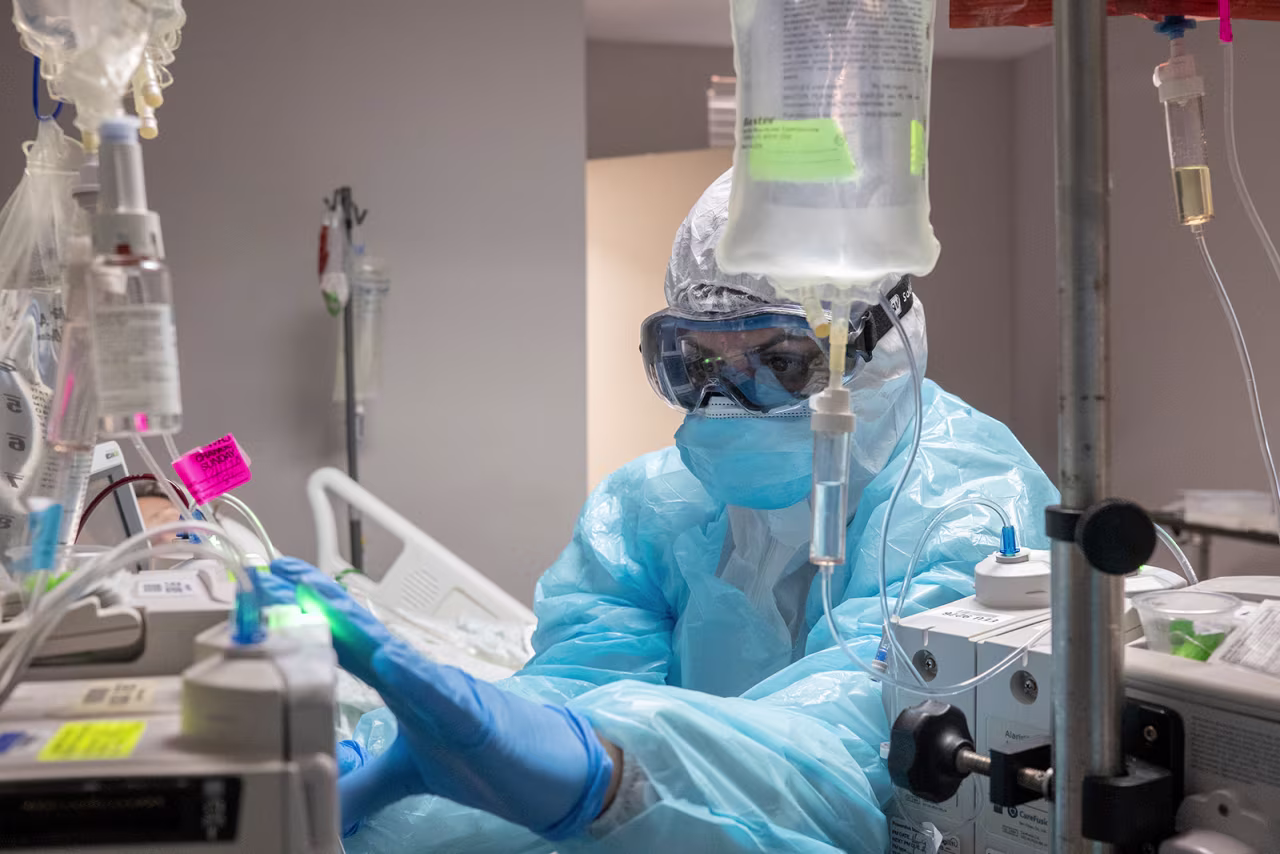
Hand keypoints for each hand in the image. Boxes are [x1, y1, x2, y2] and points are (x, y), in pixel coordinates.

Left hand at [266, 558, 615, 840]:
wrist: (551, 771)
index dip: (302, 616)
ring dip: (353, 625)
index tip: (264, 585)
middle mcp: (419, 679)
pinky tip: (389, 660)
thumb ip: (362, 785)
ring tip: (312, 598)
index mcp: (400, 688)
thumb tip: (317, 802)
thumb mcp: (406, 776)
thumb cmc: (485, 759)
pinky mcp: (477, 718)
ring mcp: (448, 693)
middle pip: (359, 633)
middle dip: (314, 601)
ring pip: (394, 652)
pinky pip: (442, 694)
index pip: (342, 645)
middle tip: (273, 569)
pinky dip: (416, 676)